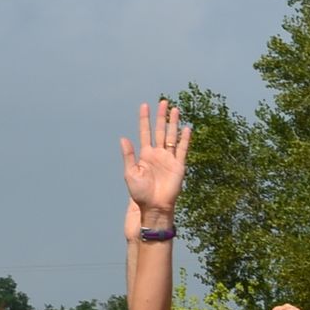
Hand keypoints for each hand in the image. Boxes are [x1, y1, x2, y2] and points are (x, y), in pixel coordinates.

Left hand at [121, 97, 189, 222]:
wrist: (155, 206)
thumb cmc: (140, 193)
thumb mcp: (130, 173)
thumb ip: (129, 156)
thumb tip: (123, 138)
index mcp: (145, 155)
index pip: (145, 132)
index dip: (144, 119)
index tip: (144, 105)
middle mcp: (157, 154)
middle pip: (160, 131)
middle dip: (161, 117)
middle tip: (163, 102)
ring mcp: (169, 158)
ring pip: (172, 136)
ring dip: (173, 123)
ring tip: (175, 109)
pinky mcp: (178, 165)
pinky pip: (182, 149)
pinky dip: (185, 139)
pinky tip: (186, 128)